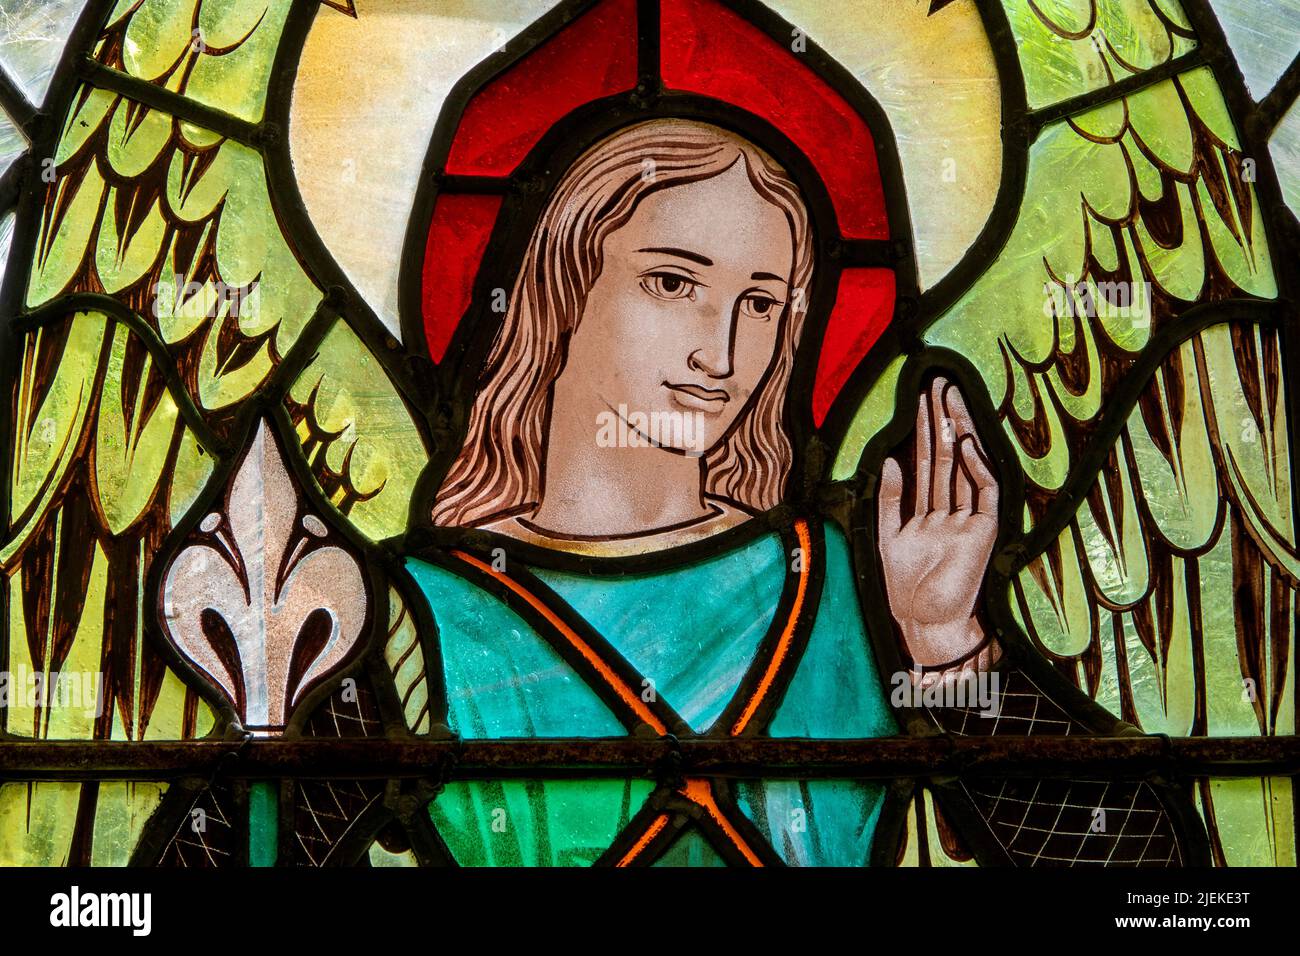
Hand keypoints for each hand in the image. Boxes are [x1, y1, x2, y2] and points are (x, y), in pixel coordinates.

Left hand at [877, 377, 999, 676]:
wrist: (923, 624)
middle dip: (941, 421)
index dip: (920, 430)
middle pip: (946, 457)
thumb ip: (888, 501)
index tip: (917, 396)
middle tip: (938, 382)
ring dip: (959, 433)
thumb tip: (890, 459)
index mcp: (924, 512)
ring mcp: (968, 520)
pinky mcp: (984, 533)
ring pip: (965, 468)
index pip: (924, 462)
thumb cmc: (903, 589)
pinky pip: (985, 495)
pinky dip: (978, 470)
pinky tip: (968, 444)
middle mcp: (948, 511)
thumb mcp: (885, 538)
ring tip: (951, 398)